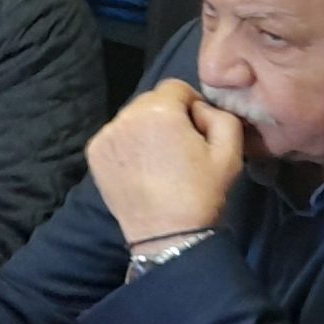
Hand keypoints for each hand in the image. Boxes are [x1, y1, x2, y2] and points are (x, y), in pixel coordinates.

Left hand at [87, 79, 244, 247]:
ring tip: (160, 160)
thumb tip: (200, 108)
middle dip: (168, 116)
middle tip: (180, 147)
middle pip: (151, 101)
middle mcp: (125, 116)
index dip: (192, 105)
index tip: (198, 131)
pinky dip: (128, 145)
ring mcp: (105, 135)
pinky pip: (116, 136)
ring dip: (146, 129)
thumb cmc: (202, 193)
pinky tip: (142, 168)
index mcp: (159, 110)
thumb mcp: (230, 151)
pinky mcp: (94, 153)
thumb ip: (220, 115)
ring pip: (131, 118)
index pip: (177, 87)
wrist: (168, 235)